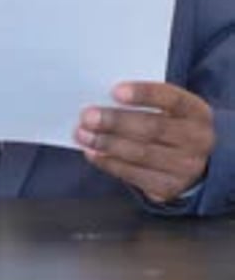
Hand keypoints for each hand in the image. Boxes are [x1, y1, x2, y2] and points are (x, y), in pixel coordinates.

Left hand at [74, 81, 214, 202]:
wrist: (198, 161)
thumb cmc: (172, 124)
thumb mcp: (171, 108)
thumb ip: (146, 101)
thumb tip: (104, 97)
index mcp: (196, 111)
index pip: (171, 98)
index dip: (143, 94)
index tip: (115, 91)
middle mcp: (196, 140)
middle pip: (152, 129)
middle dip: (116, 122)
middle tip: (88, 116)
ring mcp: (185, 168)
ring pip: (141, 154)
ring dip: (106, 144)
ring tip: (82, 134)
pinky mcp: (168, 188)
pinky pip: (134, 176)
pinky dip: (109, 163)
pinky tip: (92, 153)